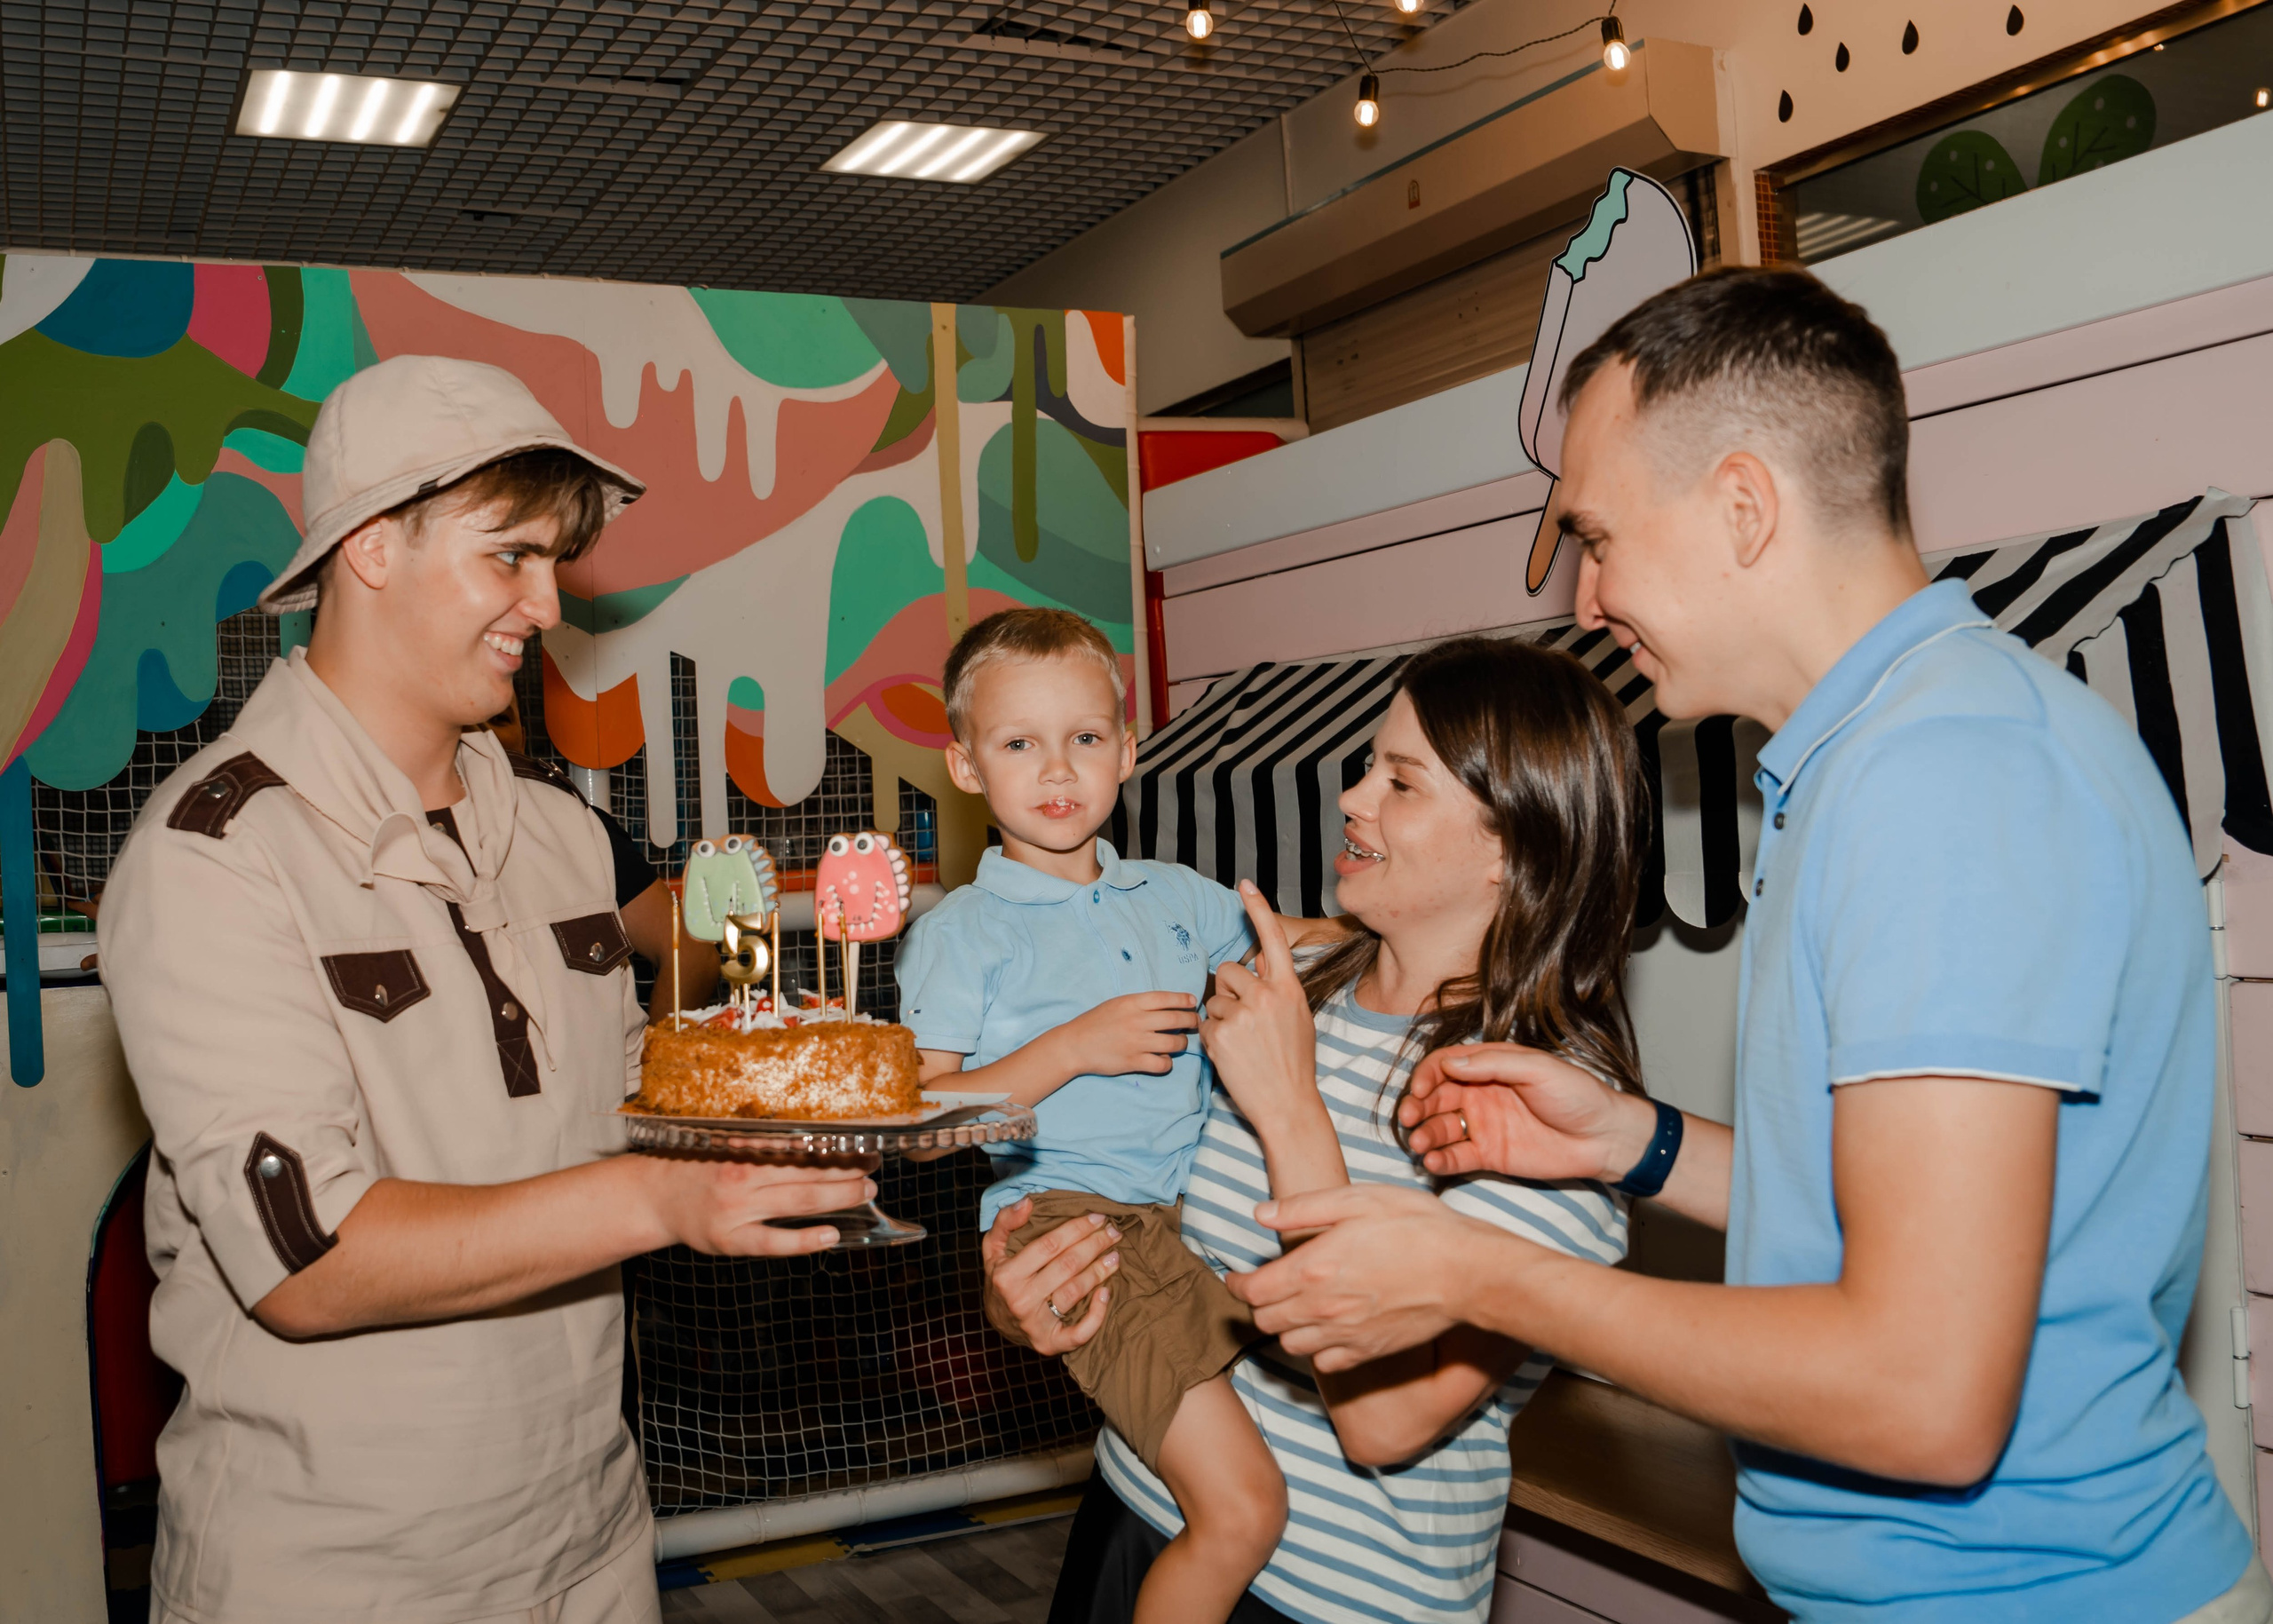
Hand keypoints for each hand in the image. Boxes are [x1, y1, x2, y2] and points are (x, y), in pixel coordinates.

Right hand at [634, 1153, 876, 1256]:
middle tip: (874, 1166)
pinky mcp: (730, 1240)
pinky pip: (773, 1242)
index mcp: (743, 1146)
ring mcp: (736, 1209)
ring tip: (866, 1191)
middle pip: (807, 1171)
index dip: (837, 1143)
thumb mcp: (728, 1143)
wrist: (654, 1197)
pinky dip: (805, 1240)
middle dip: (848, 1169)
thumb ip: (766, 1142)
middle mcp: (742, 1174)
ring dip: (839, 1196)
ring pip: (799, 1201)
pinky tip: (831, 1235)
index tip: (865, 1139)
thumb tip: (820, 1138)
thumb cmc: (699, 1166)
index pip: (801, 1143)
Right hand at [979, 1196, 1120, 1355]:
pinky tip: (1106, 1293)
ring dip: (1100, 1271)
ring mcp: (1035, 1324)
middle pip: (1067, 1266)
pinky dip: (1096, 1315)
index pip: (1049, 1245)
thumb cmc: (1001, 1278)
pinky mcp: (1049, 1344)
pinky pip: (1078, 1333)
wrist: (999, 1322)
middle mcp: (1020, 1300)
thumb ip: (1005, 1221)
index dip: (1077, 1228)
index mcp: (1006, 1275)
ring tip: (1115, 1256)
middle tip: (1113, 1232)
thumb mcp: (993, 1248)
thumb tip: (1027, 1202)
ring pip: (1075, 1292)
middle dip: (1094, 1245)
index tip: (1097, 1217)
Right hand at [1059, 991, 1198, 1077]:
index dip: (1184, 1000)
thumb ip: (1140, 1004)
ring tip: (1180, 1043)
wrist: (1075, 1044)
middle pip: (1177, 1020)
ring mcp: (1137, 1042)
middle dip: (1192, 1021)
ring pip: (1175, 1043)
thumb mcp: (1117, 1004)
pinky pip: (1163, 1064)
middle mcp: (1138, 1021)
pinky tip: (1163, 1059)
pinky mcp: (1134, 1062)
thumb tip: (1167, 1006)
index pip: (1167, 998)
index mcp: (1133, 1003)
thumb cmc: (1096, 1022)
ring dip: (1183, 1043)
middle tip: (1195, 1023)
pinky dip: (1167, 1062)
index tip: (1193, 1002)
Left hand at [1203, 881, 1316, 1123]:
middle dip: (1228, 991)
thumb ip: (1277, 985)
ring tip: (1242, 1044)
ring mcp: (1241, 1015)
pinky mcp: (1219, 1036)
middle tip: (1244, 1020)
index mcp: (1288, 988)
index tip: (1244, 884)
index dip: (1258, 908)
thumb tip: (1259, 955)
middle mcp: (1265, 996)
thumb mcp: (1297, 1017)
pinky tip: (1232, 1055)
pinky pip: (1204, 1024)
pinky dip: (1212, 1038)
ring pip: (1213, 999)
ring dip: (1220, 1018)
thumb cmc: (1294, 1061)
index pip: (1272, 938)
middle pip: (1227, 971)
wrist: (1287, 1103)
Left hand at [1228, 1184, 1504, 1371]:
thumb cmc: (1415, 1226)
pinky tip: (1327, 1330)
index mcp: (1312, 1268)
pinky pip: (1324, 1363)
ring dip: (1284, 1328)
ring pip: (1290, 1345)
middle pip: (1265, 1321)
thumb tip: (1260, 1214)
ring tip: (1295, 1308)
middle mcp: (1322, 1308)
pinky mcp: (1369, 1352)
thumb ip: (1302, 1208)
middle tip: (1265, 1289)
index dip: (1236, 1284)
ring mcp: (1346, 1334)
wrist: (1466, 1272)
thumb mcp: (1357, 1200)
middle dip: (1258, 1305)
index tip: (1237, 1277)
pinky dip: (1316, 1350)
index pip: (1252, 1290)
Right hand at [1401, 1042, 1657, 1183]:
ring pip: (1440, 1128)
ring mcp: (1483, 1126)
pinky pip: (1456, 1156)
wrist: (1606, 1138)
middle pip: (1435, 1097)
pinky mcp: (1489, 1155)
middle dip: (1416, 1107)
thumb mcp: (1538, 1069)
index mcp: (1490, 1067)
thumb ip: (1493, 1064)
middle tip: (1408, 1120)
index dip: (1427, 1076)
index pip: (1445, 1066)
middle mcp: (1480, 1094)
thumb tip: (1449, 1062)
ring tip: (1420, 1145)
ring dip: (1424, 1135)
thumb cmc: (1578, 1095)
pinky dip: (1440, 1159)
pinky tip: (1434, 1162)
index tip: (1419, 1091)